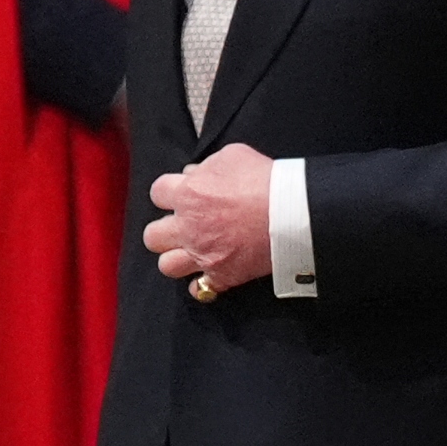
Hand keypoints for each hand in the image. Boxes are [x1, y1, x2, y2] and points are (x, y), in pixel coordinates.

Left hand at [143, 142, 273, 297]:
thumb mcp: (233, 156)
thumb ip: (207, 165)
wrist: (293, 211)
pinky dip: (203, 284)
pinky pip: (199, 289)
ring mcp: (202, 254)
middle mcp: (187, 227)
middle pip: (153, 235)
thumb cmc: (266, 180)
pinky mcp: (221, 275)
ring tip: (194, 251)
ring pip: (167, 265)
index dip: (170, 193)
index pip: (157, 193)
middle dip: (166, 230)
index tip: (184, 194)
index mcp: (188, 194)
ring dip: (178, 258)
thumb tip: (195, 174)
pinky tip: (211, 274)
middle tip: (185, 226)